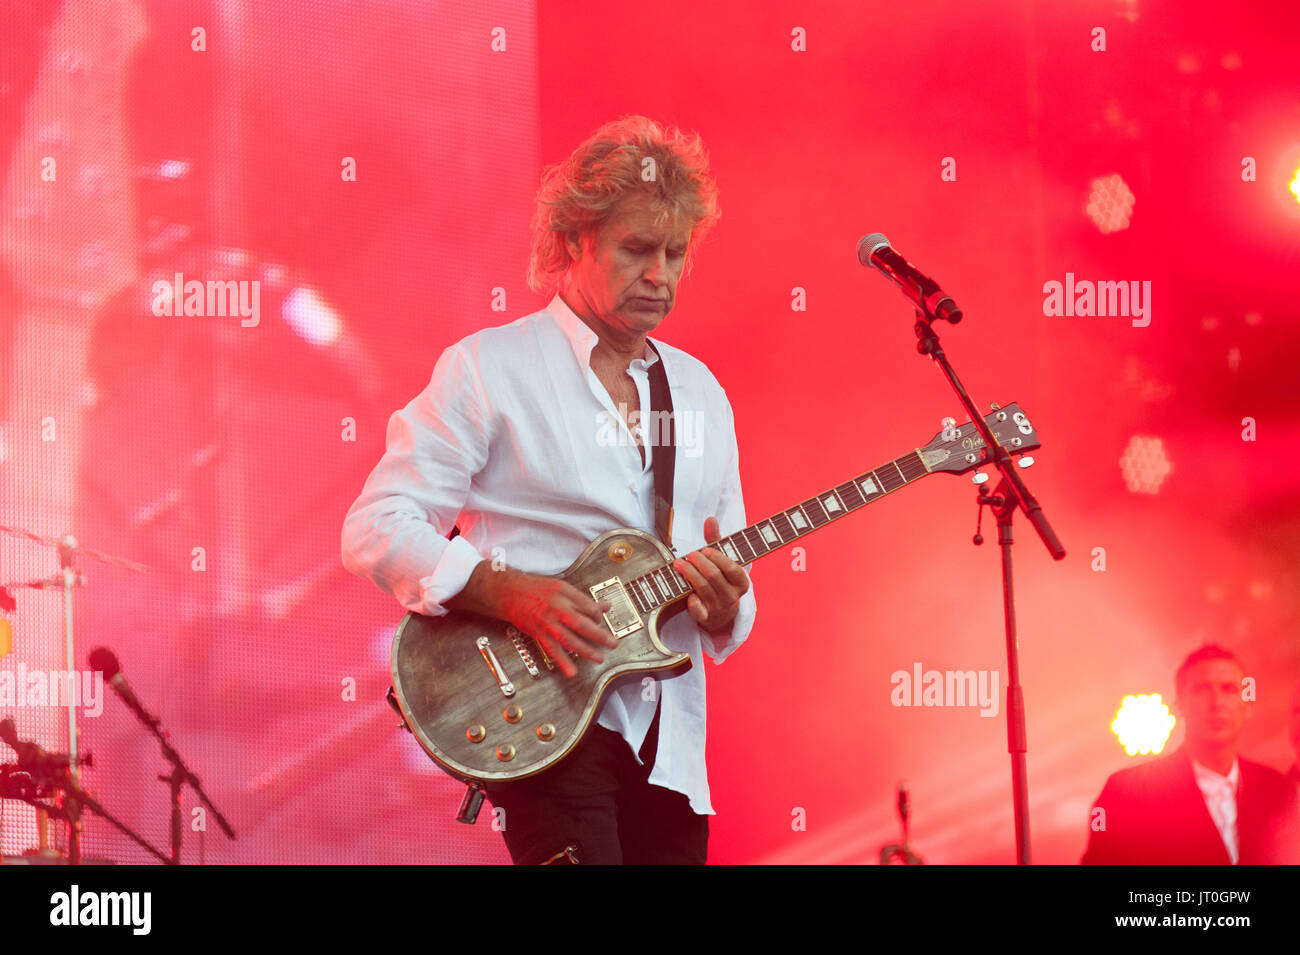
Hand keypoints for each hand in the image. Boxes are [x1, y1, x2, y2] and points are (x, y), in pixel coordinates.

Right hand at [493, 570, 616, 678]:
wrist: (508, 592)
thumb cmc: (535, 589)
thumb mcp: (561, 588)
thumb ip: (583, 600)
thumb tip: (604, 606)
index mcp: (565, 593)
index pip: (588, 607)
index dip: (599, 616)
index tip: (602, 622)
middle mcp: (556, 607)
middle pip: (581, 623)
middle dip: (599, 635)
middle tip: (612, 643)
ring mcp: (547, 622)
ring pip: (569, 639)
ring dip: (585, 650)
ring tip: (599, 658)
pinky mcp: (538, 633)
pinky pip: (552, 649)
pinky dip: (562, 661)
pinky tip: (571, 671)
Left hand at [672, 516, 749, 633]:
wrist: (720, 612)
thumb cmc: (720, 579)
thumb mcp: (722, 560)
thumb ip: (716, 540)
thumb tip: (710, 519)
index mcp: (741, 582)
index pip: (732, 569)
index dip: (718, 558)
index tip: (705, 550)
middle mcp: (732, 596)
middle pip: (714, 577)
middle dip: (699, 563)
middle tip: (689, 554)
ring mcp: (719, 608)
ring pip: (703, 589)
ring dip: (689, 574)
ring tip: (678, 563)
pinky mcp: (705, 618)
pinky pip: (698, 611)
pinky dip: (691, 601)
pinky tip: (686, 591)